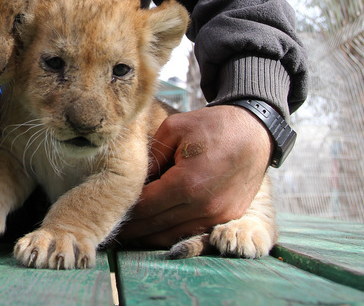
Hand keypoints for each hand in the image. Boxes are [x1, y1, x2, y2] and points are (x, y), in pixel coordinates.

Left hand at [118, 105, 270, 246]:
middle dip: (132, 228)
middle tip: (110, 229)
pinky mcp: (227, 218)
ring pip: (173, 235)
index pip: (145, 207)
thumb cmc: (212, 126)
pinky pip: (192, 232)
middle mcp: (202, 206)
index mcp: (186, 183)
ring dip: (150, 236)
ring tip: (130, 233)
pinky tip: (156, 230)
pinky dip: (172, 233)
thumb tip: (134, 180)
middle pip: (156, 226)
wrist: (254, 132)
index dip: (125, 211)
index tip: (109, 211)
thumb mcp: (174, 129)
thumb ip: (152, 157)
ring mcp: (217, 215)